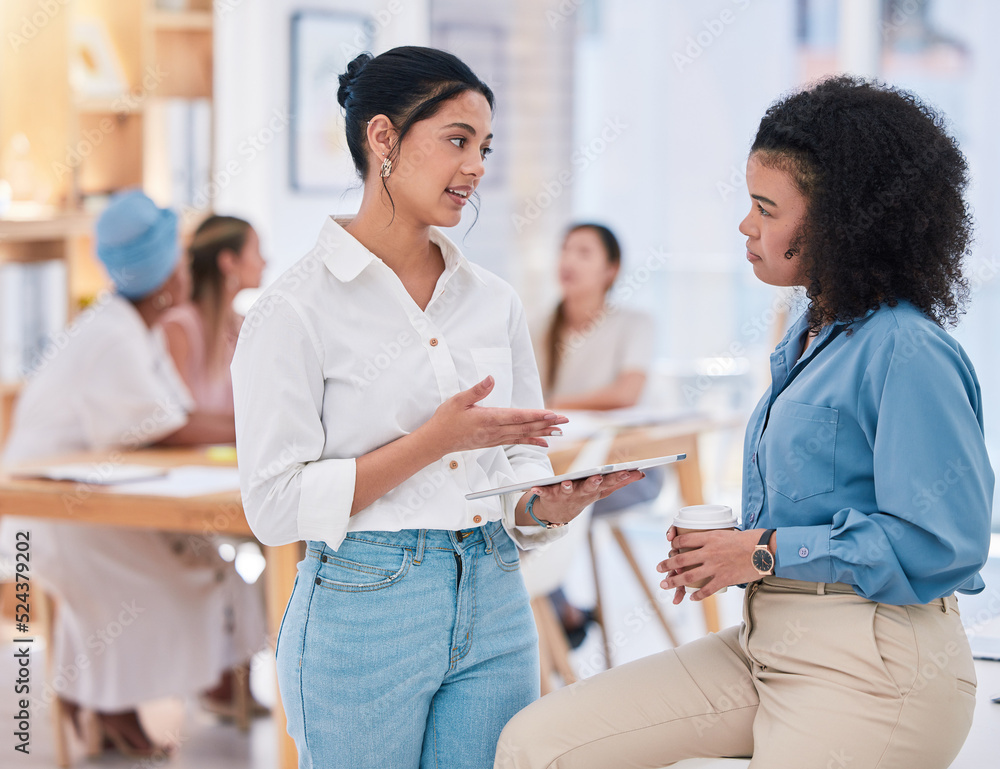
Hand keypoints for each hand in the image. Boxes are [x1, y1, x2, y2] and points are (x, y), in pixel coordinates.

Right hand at [422, 376, 567, 456]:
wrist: (436, 441)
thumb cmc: (446, 419)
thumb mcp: (458, 400)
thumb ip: (477, 390)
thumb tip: (490, 378)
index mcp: (488, 418)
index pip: (517, 417)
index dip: (536, 416)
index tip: (551, 414)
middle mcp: (494, 431)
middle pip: (525, 427)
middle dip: (546, 424)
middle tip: (564, 421)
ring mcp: (495, 438)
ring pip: (523, 435)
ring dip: (542, 433)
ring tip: (559, 431)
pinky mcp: (493, 442)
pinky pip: (516, 442)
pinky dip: (531, 442)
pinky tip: (543, 443)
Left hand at [523, 471, 644, 525]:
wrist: (558, 514)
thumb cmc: (583, 496)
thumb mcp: (603, 490)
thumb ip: (621, 482)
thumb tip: (640, 473)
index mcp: (595, 490)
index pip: (609, 483)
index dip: (619, 477)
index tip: (629, 470)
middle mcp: (581, 493)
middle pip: (589, 488)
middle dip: (593, 483)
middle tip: (597, 477)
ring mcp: (565, 495)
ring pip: (567, 491)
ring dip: (567, 487)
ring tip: (566, 483)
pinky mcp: (550, 495)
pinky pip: (543, 493)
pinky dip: (539, 491)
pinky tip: (534, 488)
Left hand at [656, 527, 771, 601]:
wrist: (765, 550)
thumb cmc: (750, 539)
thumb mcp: (728, 532)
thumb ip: (716, 538)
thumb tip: (709, 539)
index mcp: (709, 538)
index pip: (684, 540)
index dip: (674, 544)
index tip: (670, 548)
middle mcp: (709, 552)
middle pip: (680, 559)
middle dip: (667, 565)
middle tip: (658, 568)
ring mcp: (715, 567)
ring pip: (688, 576)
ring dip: (674, 582)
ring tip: (666, 585)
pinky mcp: (724, 579)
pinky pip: (706, 589)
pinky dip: (697, 595)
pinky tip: (692, 598)